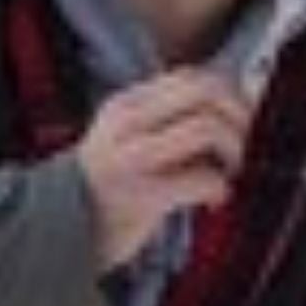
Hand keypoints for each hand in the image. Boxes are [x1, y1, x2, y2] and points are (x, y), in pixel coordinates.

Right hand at [76, 69, 250, 268]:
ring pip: (208, 127)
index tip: (238, 122)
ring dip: (233, 150)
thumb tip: (240, 104)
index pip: (192, 75)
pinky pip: (204, 178)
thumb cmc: (112, 187)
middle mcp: (129, 122)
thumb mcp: (132, 139)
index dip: (229, 95)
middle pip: (206, 90)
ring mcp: (133, 157)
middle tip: (240, 146)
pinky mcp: (144, 195)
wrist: (64, 229)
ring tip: (227, 172)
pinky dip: (221, 188)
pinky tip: (212, 201)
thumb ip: (173, 120)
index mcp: (128, 104)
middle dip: (239, 116)